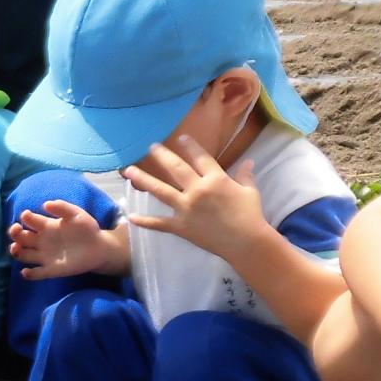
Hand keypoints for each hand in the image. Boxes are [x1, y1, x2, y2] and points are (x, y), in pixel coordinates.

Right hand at [9, 198, 113, 279]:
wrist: (99, 248)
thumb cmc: (87, 229)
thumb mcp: (76, 214)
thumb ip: (62, 207)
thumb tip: (45, 204)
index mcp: (46, 226)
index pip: (29, 220)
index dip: (24, 217)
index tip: (26, 216)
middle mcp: (42, 240)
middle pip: (20, 237)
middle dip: (14, 233)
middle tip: (16, 230)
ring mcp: (45, 256)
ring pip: (23, 255)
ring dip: (16, 252)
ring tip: (18, 249)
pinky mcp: (52, 269)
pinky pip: (37, 273)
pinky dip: (29, 274)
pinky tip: (27, 271)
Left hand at [122, 135, 265, 262]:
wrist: (245, 242)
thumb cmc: (250, 215)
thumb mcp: (250, 191)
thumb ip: (245, 175)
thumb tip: (248, 161)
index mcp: (215, 179)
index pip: (200, 158)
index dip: (190, 146)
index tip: (180, 138)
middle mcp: (197, 190)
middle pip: (175, 169)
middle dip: (162, 156)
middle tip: (151, 147)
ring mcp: (186, 208)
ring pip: (161, 191)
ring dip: (144, 180)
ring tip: (129, 171)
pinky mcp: (180, 226)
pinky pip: (159, 223)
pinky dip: (145, 221)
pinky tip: (130, 217)